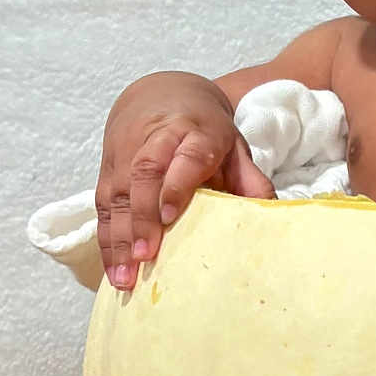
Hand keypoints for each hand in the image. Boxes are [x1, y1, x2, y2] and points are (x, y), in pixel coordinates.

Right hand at [96, 73, 274, 288]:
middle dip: (142, 217)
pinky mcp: (107, 174)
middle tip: (146, 255)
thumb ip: (250, 180)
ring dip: (119, 239)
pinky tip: (113, 272)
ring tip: (125, 278)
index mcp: (194, 133)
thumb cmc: (204, 131)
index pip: (185, 155)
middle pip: (144, 176)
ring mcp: (126, 158)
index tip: (171, 215)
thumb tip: (272, 216)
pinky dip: (107, 243)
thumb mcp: (233, 147)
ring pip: (117, 196)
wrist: (162, 97)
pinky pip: (103, 210)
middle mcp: (155, 142)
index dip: (176, 184)